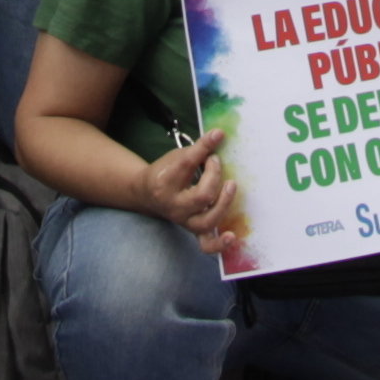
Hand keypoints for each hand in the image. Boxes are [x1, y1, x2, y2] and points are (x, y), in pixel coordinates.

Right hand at [141, 135, 242, 250]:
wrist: (147, 195)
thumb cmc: (165, 172)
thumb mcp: (176, 157)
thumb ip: (197, 150)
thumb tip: (220, 135)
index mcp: (165, 182)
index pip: (188, 164)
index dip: (205, 148)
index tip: (218, 135)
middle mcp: (174, 205)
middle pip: (202, 195)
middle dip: (215, 175)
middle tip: (215, 161)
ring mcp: (184, 220)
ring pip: (207, 220)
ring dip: (224, 203)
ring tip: (231, 185)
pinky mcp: (192, 230)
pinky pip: (206, 244)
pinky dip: (219, 244)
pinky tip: (232, 237)